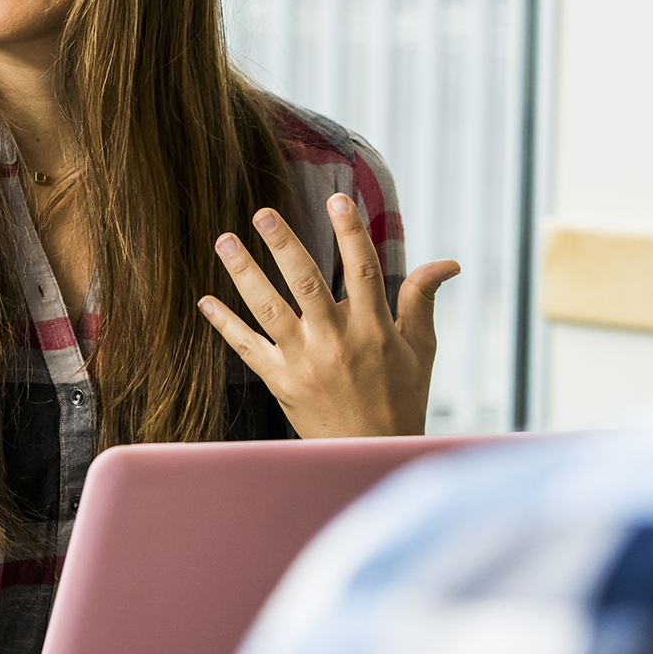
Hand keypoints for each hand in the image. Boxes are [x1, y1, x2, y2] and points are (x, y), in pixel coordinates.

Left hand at [197, 195, 458, 437]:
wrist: (371, 454)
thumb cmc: (400, 399)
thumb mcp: (420, 349)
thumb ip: (422, 300)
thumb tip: (447, 262)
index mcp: (374, 330)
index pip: (364, 272)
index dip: (351, 233)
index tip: (338, 198)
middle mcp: (337, 343)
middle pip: (308, 286)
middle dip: (285, 247)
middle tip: (263, 213)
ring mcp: (305, 363)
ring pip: (270, 311)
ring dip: (245, 275)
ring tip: (225, 240)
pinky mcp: (281, 382)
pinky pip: (248, 349)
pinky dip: (225, 325)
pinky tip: (205, 301)